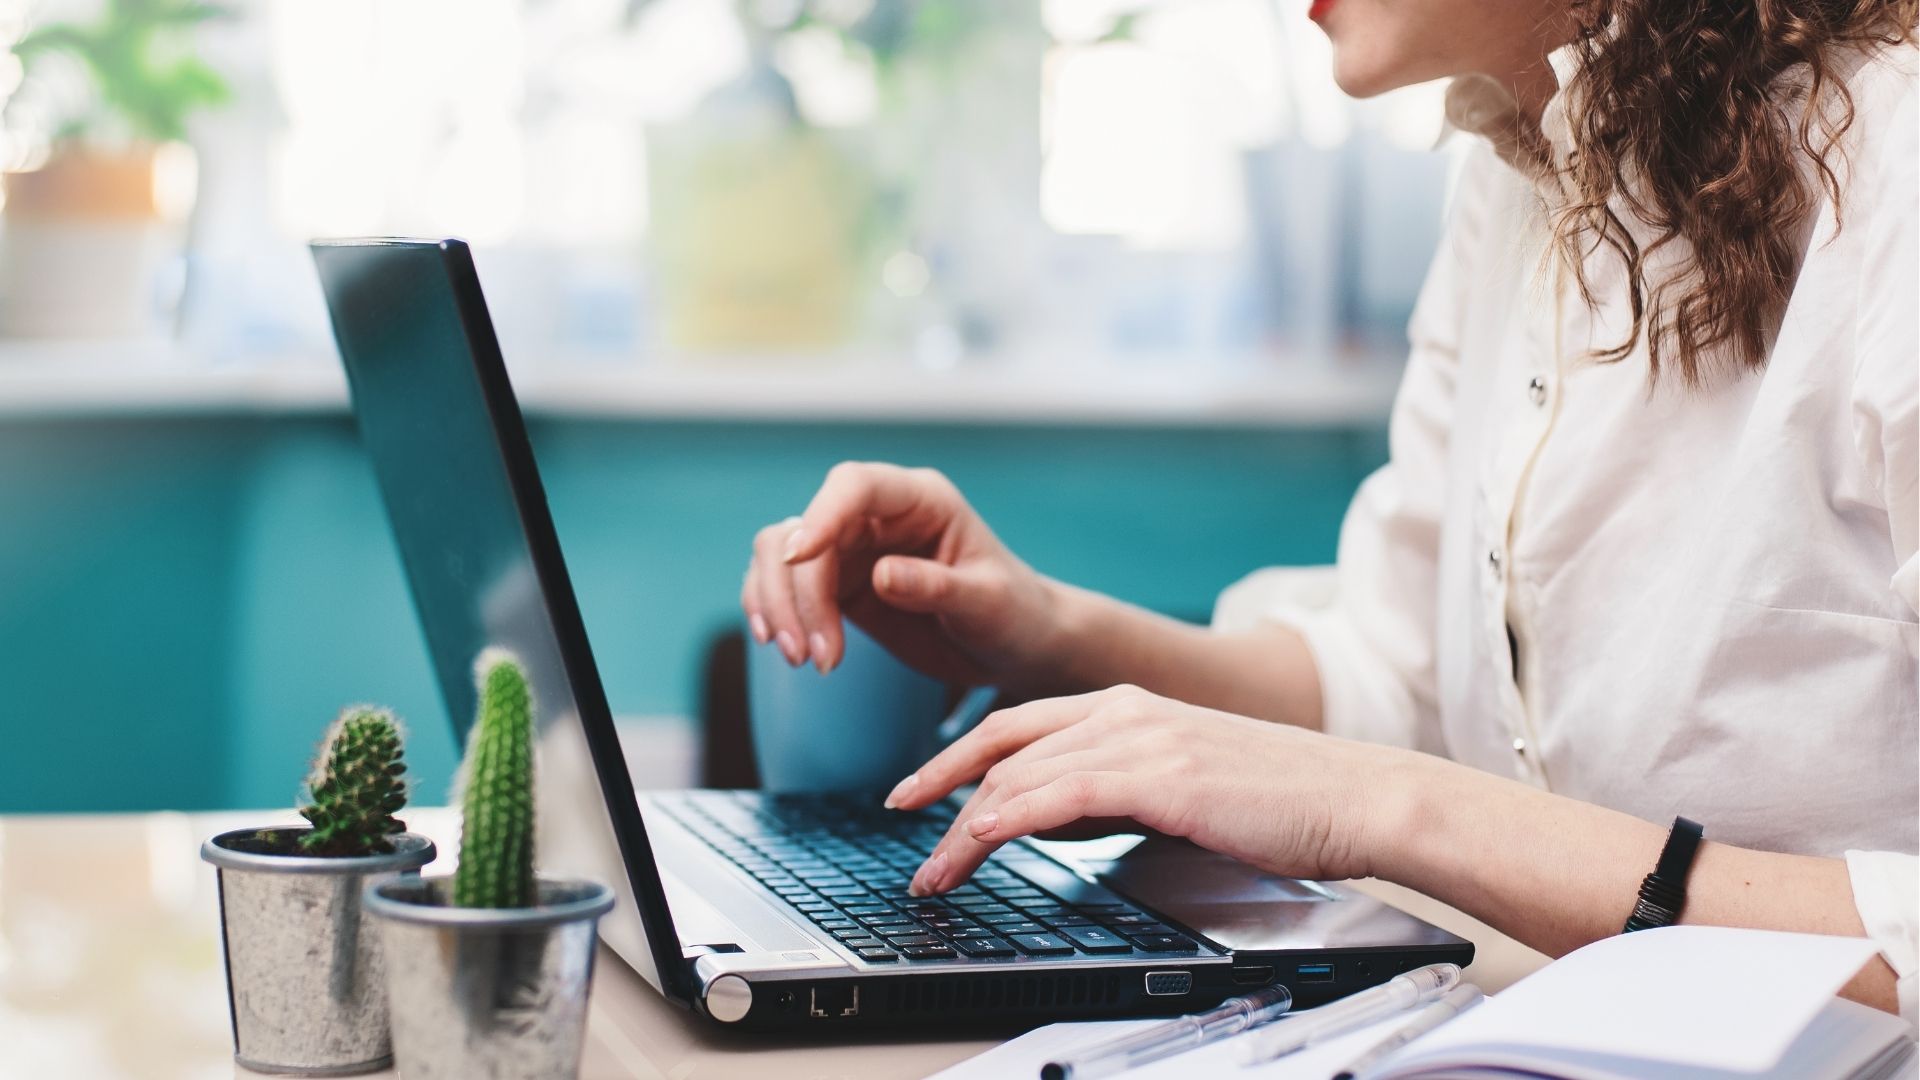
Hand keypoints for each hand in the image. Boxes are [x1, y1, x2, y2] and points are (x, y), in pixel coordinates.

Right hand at [740, 462, 1063, 682]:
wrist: (1014, 645)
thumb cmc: (1012, 613)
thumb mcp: (987, 603)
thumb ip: (937, 586)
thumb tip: (881, 575)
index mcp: (921, 501)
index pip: (854, 486)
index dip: (821, 515)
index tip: (800, 558)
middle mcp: (878, 516)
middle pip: (802, 528)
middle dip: (795, 591)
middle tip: (810, 655)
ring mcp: (852, 549)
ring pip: (780, 555)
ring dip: (778, 605)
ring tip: (804, 661)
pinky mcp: (838, 585)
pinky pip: (784, 586)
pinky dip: (774, 612)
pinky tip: (788, 649)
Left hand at [886, 685, 1406, 894]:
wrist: (1355, 795)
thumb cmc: (1281, 799)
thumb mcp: (1181, 784)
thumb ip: (1117, 791)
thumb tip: (1061, 819)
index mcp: (1128, 706)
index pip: (1017, 726)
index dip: (957, 757)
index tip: (918, 792)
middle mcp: (1125, 711)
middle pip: (1002, 747)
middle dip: (942, 791)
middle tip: (907, 835)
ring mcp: (1141, 738)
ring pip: (1021, 775)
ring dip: (965, 826)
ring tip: (935, 871)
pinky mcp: (1160, 774)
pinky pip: (1060, 794)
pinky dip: (1009, 818)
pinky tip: (981, 839)